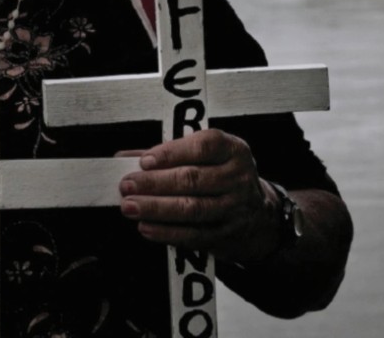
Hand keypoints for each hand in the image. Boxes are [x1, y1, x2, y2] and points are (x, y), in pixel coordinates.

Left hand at [118, 129, 278, 261]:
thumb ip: (167, 154)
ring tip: (130, 206)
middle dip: (154, 183)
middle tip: (127, 185)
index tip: (144, 161)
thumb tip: (124, 157)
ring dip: (156, 208)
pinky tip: (146, 227)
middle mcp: (237, 178)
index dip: (172, 153)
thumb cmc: (222, 178)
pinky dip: (166, 232)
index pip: (203, 147)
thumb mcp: (206, 157)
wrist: (259, 216)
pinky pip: (193, 235)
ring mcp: (234, 208)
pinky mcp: (226, 234)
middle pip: (192, 179)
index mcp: (232, 150)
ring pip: (192, 208)